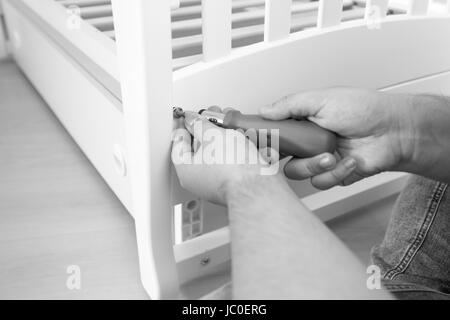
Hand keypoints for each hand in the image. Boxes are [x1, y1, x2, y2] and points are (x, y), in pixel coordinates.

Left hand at [172, 107, 280, 204]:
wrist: (258, 185)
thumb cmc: (233, 169)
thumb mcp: (212, 135)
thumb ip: (199, 124)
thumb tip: (193, 120)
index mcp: (186, 171)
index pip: (179, 143)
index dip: (184, 126)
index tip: (188, 117)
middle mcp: (200, 179)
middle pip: (199, 147)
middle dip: (207, 128)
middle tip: (212, 116)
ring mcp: (219, 181)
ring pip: (218, 153)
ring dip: (223, 135)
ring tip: (230, 122)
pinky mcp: (236, 181)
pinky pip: (232, 160)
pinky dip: (235, 147)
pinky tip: (241, 135)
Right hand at [260, 87, 413, 188]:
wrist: (396, 130)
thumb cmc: (365, 109)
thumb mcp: (322, 99)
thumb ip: (290, 105)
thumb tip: (265, 110)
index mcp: (303, 121)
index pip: (273, 131)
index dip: (263, 138)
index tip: (254, 141)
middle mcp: (308, 141)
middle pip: (278, 157)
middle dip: (284, 156)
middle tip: (290, 150)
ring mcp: (320, 158)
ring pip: (298, 172)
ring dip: (314, 165)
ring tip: (330, 154)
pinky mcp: (334, 174)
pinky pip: (321, 182)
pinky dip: (335, 172)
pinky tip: (349, 160)